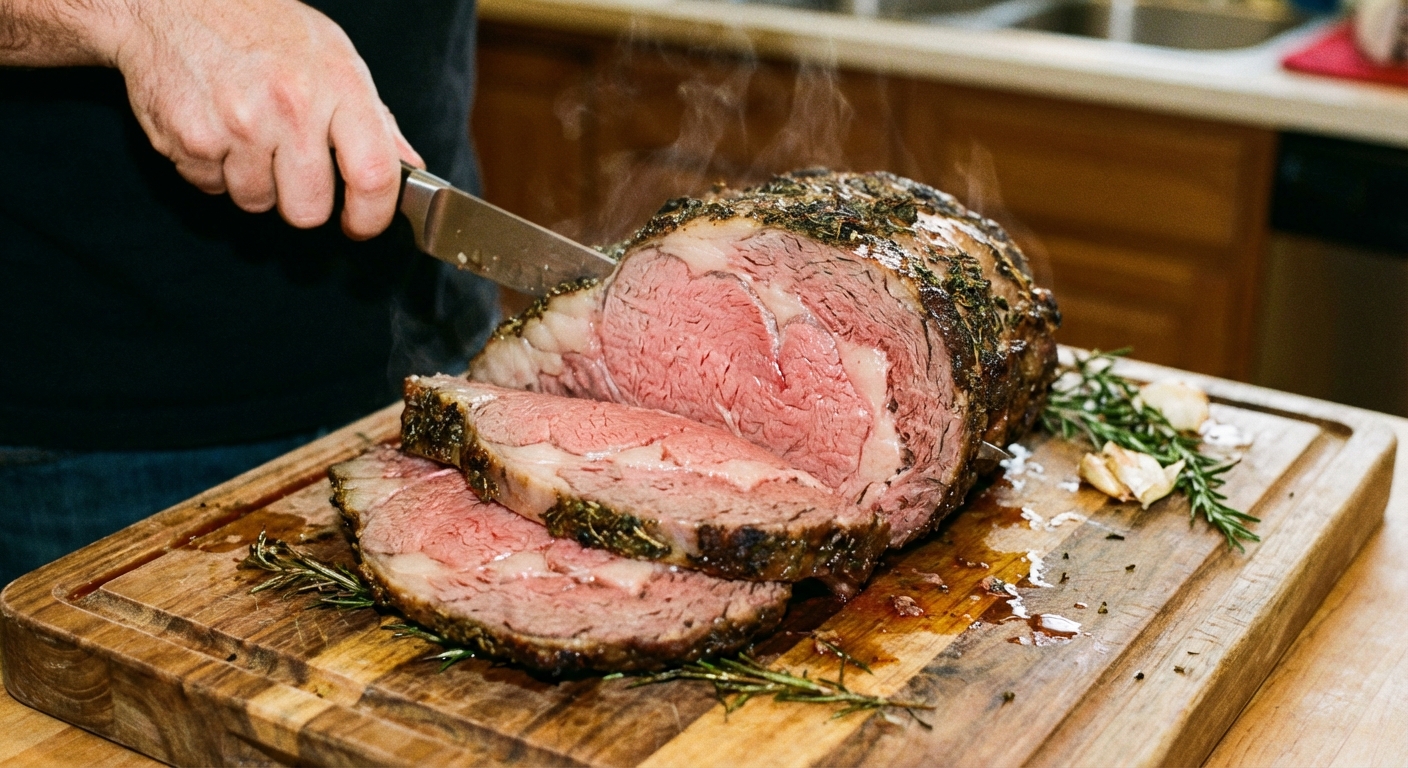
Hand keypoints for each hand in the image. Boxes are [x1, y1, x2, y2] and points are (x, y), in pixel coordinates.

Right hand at [109, 0, 422, 238]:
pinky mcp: (190, 138)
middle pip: (308, 210)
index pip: (373, 176)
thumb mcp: (332, 55)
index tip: (362, 223)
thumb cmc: (259, 25)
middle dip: (302, 201)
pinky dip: (211, 167)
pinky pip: (211, 186)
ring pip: (256, 202)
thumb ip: (374, 119)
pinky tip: (214, 126)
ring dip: (252, 180)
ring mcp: (238, 124)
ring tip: (246, 131)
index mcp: (338, 84)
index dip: (372, 216)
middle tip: (291, 166)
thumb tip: (409, 167)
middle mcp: (291, 105)